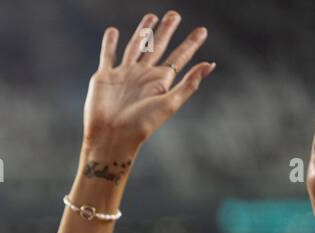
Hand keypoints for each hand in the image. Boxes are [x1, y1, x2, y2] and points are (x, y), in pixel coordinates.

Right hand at [83, 10, 213, 151]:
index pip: (179, 57)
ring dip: (143, 31)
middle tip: (175, 15)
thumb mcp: (169, 104)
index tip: (202, 30)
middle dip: (166, 30)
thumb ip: (189, 83)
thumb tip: (210, 64)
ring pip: (135, 46)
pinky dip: (109, 43)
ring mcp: (123, 74)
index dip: (191, 44)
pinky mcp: (105, 77)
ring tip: (151, 16)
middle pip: (157, 46)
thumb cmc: (141, 125)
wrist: (111, 136)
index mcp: (160, 81)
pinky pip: (108, 55)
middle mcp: (143, 75)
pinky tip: (113, 31)